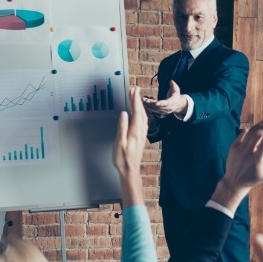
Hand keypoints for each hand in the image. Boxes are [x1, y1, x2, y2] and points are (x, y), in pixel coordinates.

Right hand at [114, 88, 148, 205]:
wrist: (130, 170)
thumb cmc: (122, 158)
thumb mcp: (119, 143)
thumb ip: (121, 127)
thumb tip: (123, 113)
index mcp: (135, 131)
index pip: (136, 112)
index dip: (135, 100)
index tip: (134, 90)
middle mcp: (140, 132)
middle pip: (141, 112)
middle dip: (138, 100)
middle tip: (135, 90)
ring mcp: (142, 135)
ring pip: (143, 117)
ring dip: (140, 106)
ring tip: (136, 98)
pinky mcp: (141, 138)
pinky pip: (143, 122)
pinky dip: (141, 114)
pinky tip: (139, 114)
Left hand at [142, 80, 186, 116]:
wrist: (178, 105)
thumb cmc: (176, 96)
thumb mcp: (177, 90)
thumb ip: (174, 85)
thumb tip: (171, 81)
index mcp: (172, 102)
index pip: (166, 103)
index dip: (161, 103)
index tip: (156, 103)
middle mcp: (168, 108)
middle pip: (158, 106)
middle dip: (151, 103)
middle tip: (144, 99)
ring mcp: (164, 111)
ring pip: (155, 109)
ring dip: (148, 105)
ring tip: (142, 100)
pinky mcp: (160, 112)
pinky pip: (153, 110)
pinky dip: (148, 107)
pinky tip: (144, 103)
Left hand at [211, 116, 262, 209]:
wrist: (234, 182)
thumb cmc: (254, 178)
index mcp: (256, 160)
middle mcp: (247, 153)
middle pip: (258, 133)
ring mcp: (239, 149)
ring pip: (251, 132)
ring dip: (260, 124)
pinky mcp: (233, 147)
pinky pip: (243, 133)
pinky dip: (251, 128)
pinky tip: (257, 126)